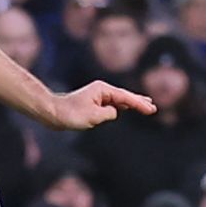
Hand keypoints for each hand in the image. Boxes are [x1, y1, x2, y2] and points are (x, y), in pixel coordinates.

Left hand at [40, 81, 155, 130]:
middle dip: (139, 101)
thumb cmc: (70, 114)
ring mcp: (97, 95)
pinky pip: (112, 103)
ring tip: (145, 104)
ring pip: (119, 99)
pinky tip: (126, 108)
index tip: (151, 110)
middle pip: (125, 95)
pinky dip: (122, 106)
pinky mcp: (93, 102)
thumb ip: (109, 113)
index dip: (139, 104)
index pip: (126, 97)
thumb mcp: (94, 116)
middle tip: (152, 106)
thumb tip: (114, 112)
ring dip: (132, 103)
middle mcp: (101, 90)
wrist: (52, 112)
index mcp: (102, 90)